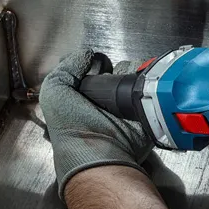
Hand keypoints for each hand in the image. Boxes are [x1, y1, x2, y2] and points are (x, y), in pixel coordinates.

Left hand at [39, 50, 152, 200]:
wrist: (100, 154)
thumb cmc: (72, 127)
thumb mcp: (55, 92)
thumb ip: (66, 67)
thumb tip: (88, 55)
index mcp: (85, 99)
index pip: (98, 71)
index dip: (98, 64)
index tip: (99, 64)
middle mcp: (107, 104)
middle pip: (120, 71)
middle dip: (119, 69)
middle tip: (114, 80)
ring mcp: (128, 109)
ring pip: (138, 79)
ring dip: (135, 76)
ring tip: (128, 85)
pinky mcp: (146, 115)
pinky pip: (154, 92)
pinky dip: (152, 86)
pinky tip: (143, 87)